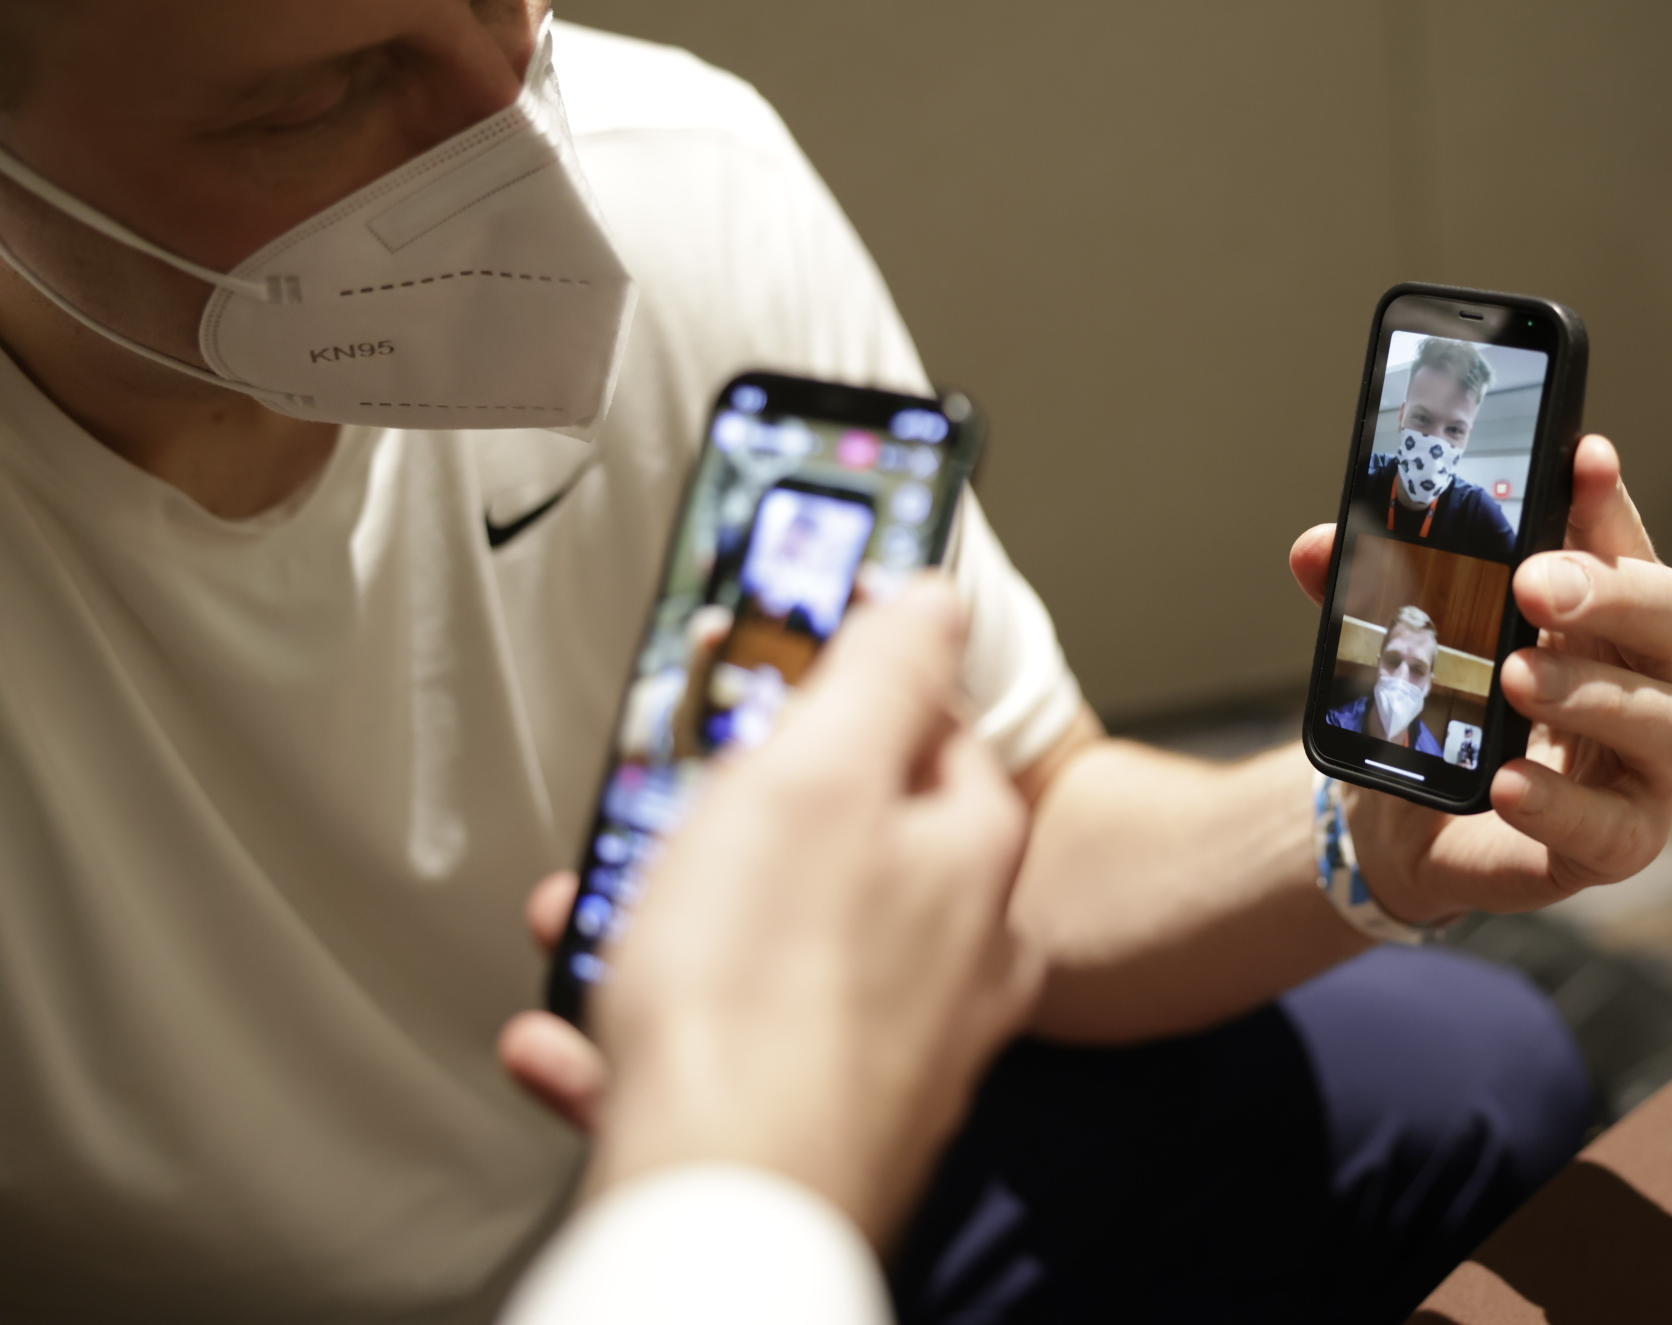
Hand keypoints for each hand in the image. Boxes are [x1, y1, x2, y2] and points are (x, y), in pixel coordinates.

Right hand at [495, 582, 1038, 1250]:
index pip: (926, 724)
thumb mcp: (815, 773)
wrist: (724, 1207)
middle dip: (720, 817)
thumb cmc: (766, 1001)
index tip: (764, 671)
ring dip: (660, 920)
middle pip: (834, 837)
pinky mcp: (816, 1118)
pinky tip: (573, 1032)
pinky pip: (718, 1047)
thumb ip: (880, 670)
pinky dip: (639, 1030)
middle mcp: (953, 953)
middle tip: (654, 808)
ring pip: (764, 944)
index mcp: (969, 855)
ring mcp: (888, 1043)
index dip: (834, 687)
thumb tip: (931, 592)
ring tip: (588, 916)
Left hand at [1289, 435, 1671, 922]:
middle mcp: (1651, 678)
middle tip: (1532, 580)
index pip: (1625, 538)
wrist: (1414, 821)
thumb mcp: (1406, 639)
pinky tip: (1509, 784)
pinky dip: (1561, 805)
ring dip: (1590, 694)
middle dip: (1610, 590)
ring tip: (1516, 675)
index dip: (1608, 499)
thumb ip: (1368, 592)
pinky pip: (1614, 830)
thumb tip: (1315, 549)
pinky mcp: (1622, 842)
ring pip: (1664, 722)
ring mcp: (1649, 765)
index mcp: (1611, 609)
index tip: (1582, 455)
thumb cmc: (1444, 708)